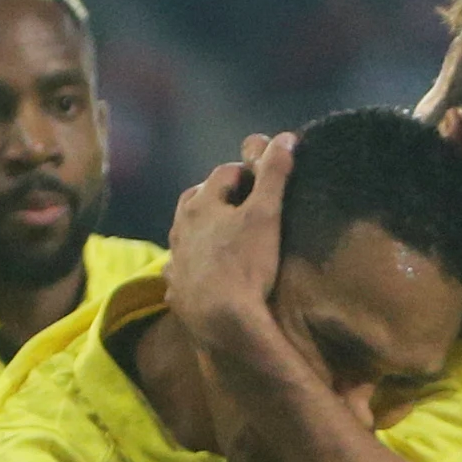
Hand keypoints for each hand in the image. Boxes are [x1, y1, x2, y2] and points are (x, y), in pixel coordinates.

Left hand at [166, 134, 304, 391]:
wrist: (220, 323)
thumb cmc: (245, 263)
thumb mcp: (266, 214)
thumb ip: (274, 174)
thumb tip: (285, 138)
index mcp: (200, 204)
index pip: (223, 174)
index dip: (245, 172)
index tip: (263, 180)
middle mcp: (180, 228)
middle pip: (196, 200)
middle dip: (218, 197)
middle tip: (243, 205)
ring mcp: (175, 261)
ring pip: (185, 235)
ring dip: (202, 230)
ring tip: (225, 237)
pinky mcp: (176, 291)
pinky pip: (181, 271)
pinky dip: (192, 266)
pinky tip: (206, 274)